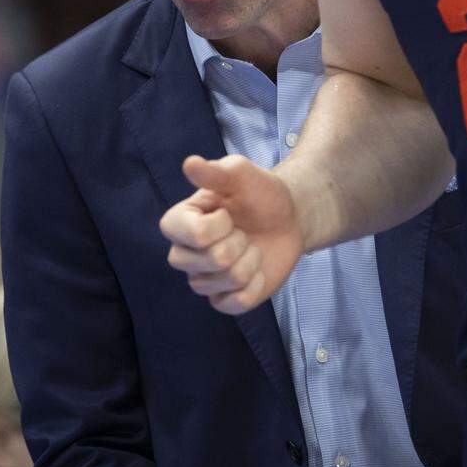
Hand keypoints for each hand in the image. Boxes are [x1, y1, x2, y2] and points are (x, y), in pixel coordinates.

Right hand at [159, 155, 304, 314]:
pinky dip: (256, 285)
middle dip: (239, 243)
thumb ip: (216, 171)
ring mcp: (203, 280)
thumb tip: (190, 163)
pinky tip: (257, 270)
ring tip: (251, 247)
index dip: (221, 225)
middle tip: (243, 232)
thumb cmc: (259, 194)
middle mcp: (183, 254)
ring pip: (227, 281)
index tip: (228, 212)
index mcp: (179, 222)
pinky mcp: (223, 300)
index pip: (195, 235)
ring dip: (251, 261)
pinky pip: (237, 303)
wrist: (287, 218)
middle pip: (212, 261)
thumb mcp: (240, 174)